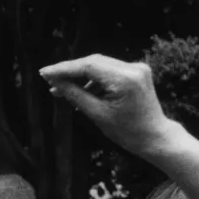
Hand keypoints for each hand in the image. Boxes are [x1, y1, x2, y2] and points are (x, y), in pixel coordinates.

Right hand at [39, 55, 178, 159]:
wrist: (154, 136)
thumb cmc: (126, 131)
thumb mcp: (97, 114)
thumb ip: (75, 95)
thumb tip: (54, 83)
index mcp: (125, 79)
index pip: (88, 66)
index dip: (64, 68)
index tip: (44, 73)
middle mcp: (133, 67)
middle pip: (94, 62)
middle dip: (70, 70)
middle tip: (48, 79)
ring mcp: (136, 67)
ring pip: (99, 65)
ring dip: (80, 76)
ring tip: (61, 90)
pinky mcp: (135, 71)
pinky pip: (108, 71)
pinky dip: (92, 79)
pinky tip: (79, 91)